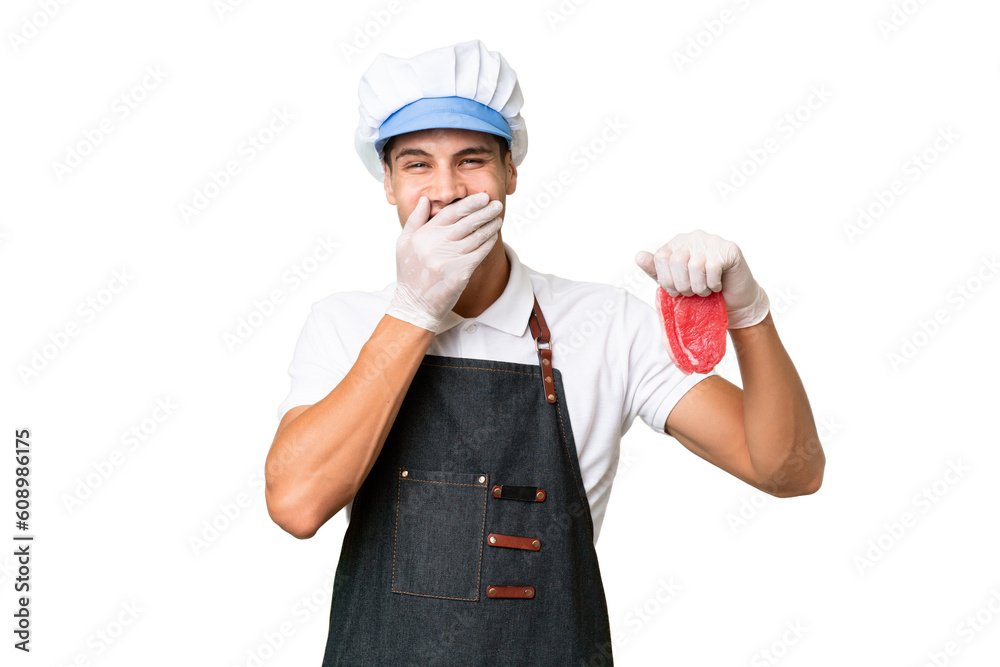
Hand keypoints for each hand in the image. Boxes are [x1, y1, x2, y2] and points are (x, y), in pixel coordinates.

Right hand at [387, 192, 503, 332]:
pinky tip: (493, 236)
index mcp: (423, 235)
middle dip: (485, 211)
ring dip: (490, 226)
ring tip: (498, 219)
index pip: (450, 213)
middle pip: (467, 222)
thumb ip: (415, 220)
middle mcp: (435, 245)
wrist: (414, 305)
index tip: (482, 197)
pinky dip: (488, 243)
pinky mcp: (459, 274)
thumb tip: (425, 199)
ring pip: (476, 237)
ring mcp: (448, 260)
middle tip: (497, 204)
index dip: (469, 203)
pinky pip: (479, 254)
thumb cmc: (410, 273)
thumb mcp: (404, 243)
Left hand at [634, 229, 769, 328]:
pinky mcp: (729, 249)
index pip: (660, 258)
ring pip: (695, 266)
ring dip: (700, 287)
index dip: (667, 280)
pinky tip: (718, 285)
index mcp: (676, 243)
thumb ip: (656, 270)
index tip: (676, 290)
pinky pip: (712, 268)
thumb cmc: (702, 291)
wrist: (733, 302)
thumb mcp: (673, 283)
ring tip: (706, 289)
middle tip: (693, 292)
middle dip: (683, 286)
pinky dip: (713, 284)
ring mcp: (712, 241)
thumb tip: (638, 256)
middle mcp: (693, 237)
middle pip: (676, 262)